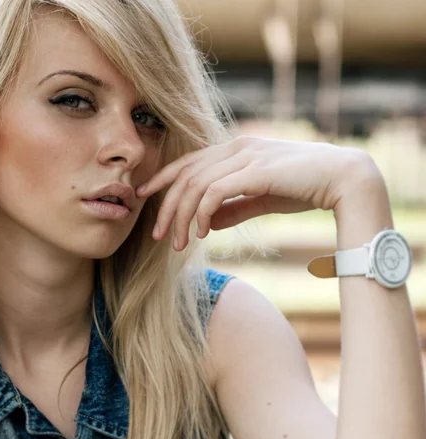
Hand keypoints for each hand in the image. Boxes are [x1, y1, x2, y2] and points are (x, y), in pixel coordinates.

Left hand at [136, 136, 385, 250]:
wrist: (342, 178)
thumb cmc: (302, 187)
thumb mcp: (259, 199)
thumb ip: (232, 209)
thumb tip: (204, 223)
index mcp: (233, 149)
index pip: (187, 163)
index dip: (162, 180)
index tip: (143, 197)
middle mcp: (234, 148)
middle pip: (185, 177)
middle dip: (166, 208)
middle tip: (156, 236)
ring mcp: (245, 156)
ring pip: (195, 186)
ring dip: (181, 218)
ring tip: (177, 244)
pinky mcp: (255, 170)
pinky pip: (214, 193)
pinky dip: (201, 214)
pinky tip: (199, 234)